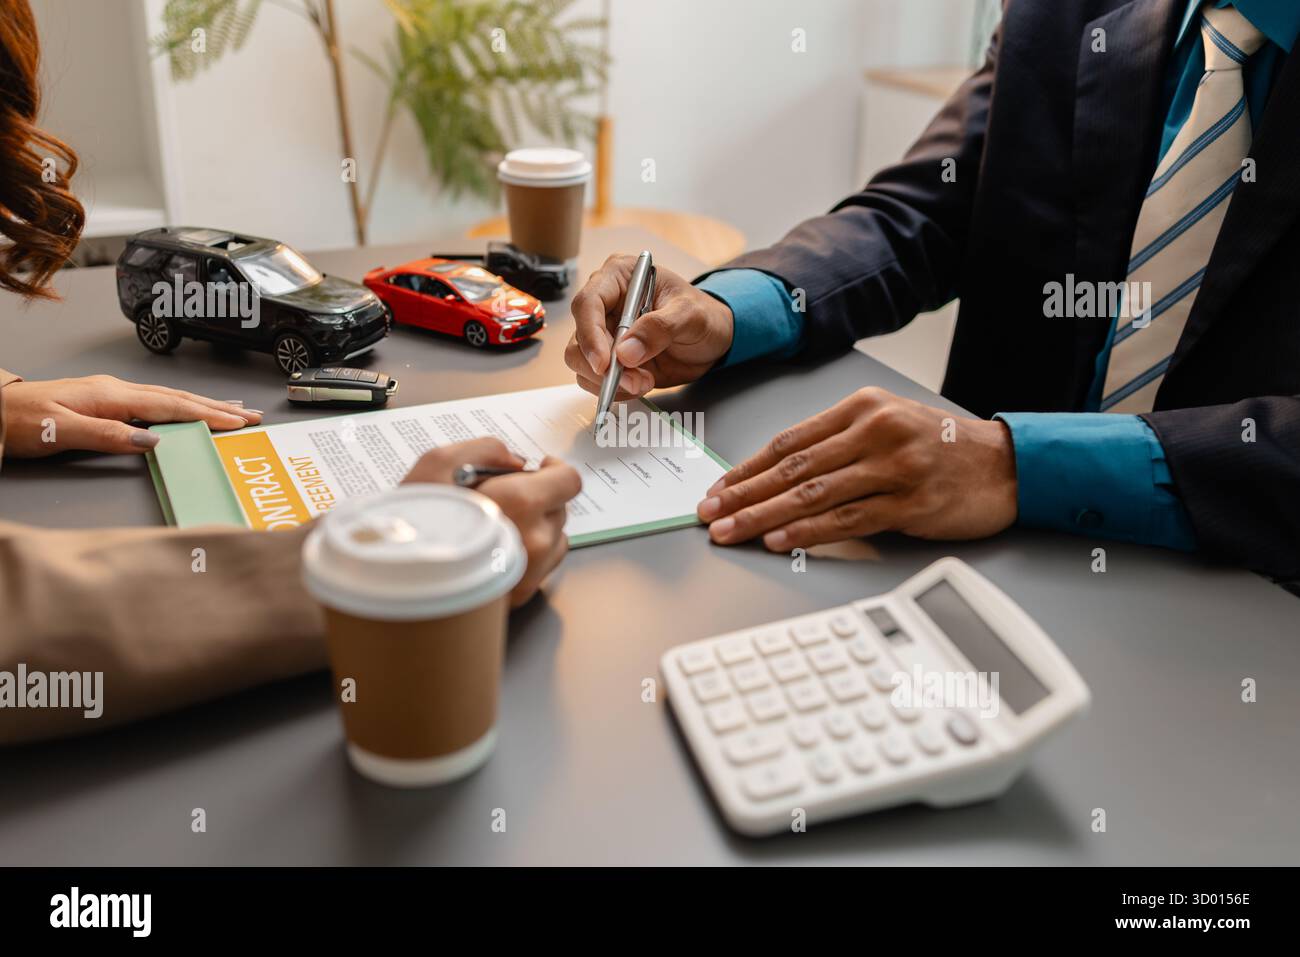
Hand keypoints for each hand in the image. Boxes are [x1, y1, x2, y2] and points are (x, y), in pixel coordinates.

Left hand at [0, 375, 258, 457]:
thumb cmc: (16, 420)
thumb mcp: (58, 431)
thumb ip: (106, 436)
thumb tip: (151, 441)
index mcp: (110, 396)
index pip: (170, 406)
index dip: (207, 415)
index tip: (237, 424)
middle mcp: (115, 390)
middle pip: (177, 399)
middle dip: (218, 408)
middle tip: (251, 416)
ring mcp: (110, 394)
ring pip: (169, 399)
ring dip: (203, 406)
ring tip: (232, 412)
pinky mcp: (105, 401)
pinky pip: (155, 403)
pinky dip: (181, 406)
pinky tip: (188, 410)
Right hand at [401, 437, 580, 607]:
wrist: (400, 587)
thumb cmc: (413, 526)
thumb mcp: (437, 464)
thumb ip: (486, 449)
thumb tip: (516, 460)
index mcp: (521, 503)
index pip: (568, 480)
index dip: (555, 470)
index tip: (541, 468)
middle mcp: (535, 539)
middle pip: (560, 508)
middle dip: (539, 498)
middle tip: (502, 498)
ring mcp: (532, 571)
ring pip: (555, 538)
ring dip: (537, 527)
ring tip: (499, 526)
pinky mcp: (524, 595)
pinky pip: (544, 565)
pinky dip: (529, 554)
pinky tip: (497, 549)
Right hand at [565, 255, 734, 400]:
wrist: (712, 339)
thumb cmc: (702, 315)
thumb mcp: (689, 315)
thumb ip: (659, 328)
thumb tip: (625, 351)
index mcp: (619, 277)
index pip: (588, 303)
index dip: (590, 335)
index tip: (605, 363)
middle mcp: (605, 304)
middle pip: (579, 338)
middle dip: (603, 367)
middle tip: (634, 380)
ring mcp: (605, 333)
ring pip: (581, 362)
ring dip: (609, 381)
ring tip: (644, 382)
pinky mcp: (610, 358)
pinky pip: (595, 380)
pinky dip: (615, 389)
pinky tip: (640, 384)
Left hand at [697, 387, 1017, 548]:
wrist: (1006, 466)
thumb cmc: (941, 447)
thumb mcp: (889, 424)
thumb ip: (838, 442)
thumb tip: (776, 474)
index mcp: (862, 407)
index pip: (789, 441)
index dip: (747, 468)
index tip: (718, 489)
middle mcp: (875, 432)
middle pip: (792, 468)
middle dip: (743, 495)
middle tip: (710, 514)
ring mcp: (894, 467)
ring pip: (812, 495)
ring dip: (764, 517)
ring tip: (731, 532)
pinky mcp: (909, 503)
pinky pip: (847, 520)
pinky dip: (808, 532)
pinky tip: (779, 540)